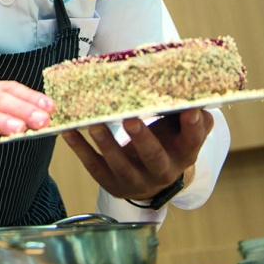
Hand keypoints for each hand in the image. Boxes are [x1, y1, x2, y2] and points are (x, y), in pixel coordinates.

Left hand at [60, 108, 213, 203]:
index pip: (193, 140)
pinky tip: (70, 132)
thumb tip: (185, 80)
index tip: (190, 110)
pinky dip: (81, 150)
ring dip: (107, 144)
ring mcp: (137, 180)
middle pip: (154, 157)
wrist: (153, 180)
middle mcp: (163, 171)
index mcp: (184, 153)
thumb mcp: (179, 128)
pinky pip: (95, 167)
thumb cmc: (166, 143)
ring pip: (122, 165)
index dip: (193, 126)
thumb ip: (183, 108)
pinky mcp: (113, 184)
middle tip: (130, 119)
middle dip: (142, 138)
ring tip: (94, 125)